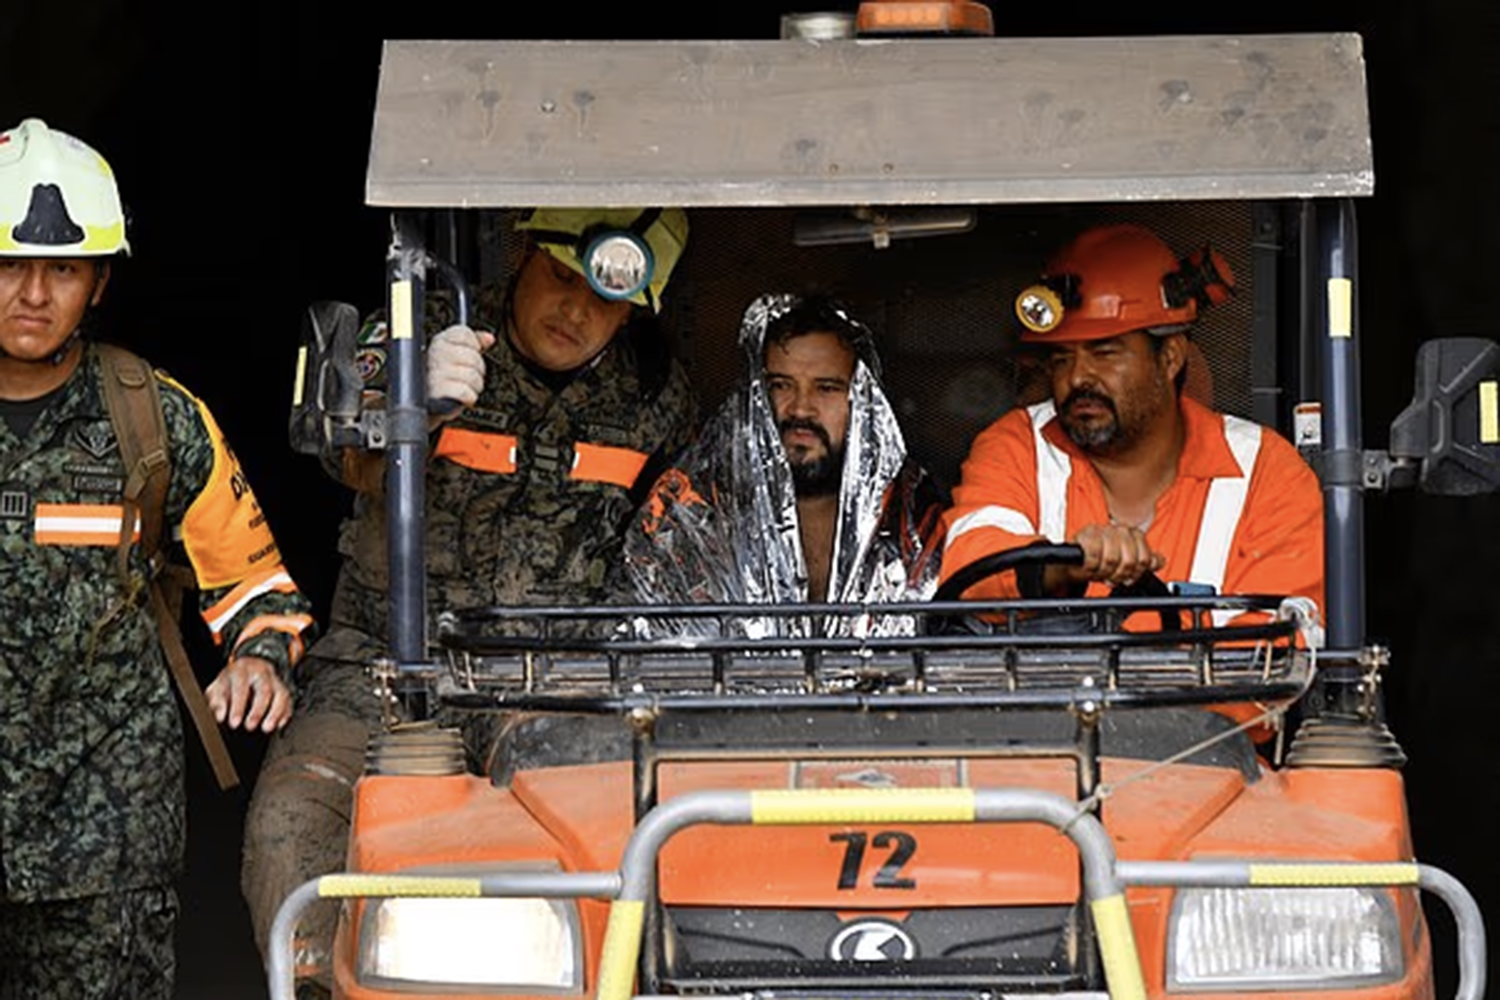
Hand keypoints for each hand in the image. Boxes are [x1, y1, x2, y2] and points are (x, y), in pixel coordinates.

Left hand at [206, 656, 291, 732]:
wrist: (249, 667)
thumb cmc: (232, 680)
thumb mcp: (218, 686)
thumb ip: (217, 700)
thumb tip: (220, 715)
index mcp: (242, 670)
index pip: (241, 687)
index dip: (238, 706)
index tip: (234, 722)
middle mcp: (261, 673)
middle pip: (265, 690)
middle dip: (258, 710)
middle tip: (250, 726)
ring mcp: (275, 680)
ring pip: (281, 694)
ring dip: (275, 713)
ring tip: (267, 728)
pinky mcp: (284, 689)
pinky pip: (289, 701)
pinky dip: (285, 714)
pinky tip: (279, 724)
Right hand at [426, 324, 495, 418]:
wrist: (433, 404)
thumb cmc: (446, 378)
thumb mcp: (459, 355)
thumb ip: (474, 343)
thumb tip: (489, 338)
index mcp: (439, 343)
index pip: (464, 333)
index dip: (474, 345)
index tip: (470, 353)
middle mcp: (435, 356)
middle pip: (473, 356)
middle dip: (477, 369)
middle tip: (466, 375)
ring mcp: (435, 374)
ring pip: (472, 376)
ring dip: (474, 386)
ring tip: (464, 386)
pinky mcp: (439, 393)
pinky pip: (465, 393)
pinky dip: (468, 397)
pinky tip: (461, 396)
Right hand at [1052, 523, 1166, 590]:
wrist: (1073, 561)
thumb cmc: (1100, 560)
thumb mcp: (1126, 562)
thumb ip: (1145, 561)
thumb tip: (1160, 561)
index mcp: (1133, 534)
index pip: (1145, 559)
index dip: (1136, 573)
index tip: (1127, 577)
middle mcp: (1119, 530)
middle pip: (1129, 561)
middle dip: (1119, 575)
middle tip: (1111, 577)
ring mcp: (1102, 531)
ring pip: (1112, 559)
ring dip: (1103, 572)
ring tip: (1100, 572)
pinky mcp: (1086, 535)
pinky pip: (1094, 556)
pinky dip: (1091, 567)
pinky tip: (1089, 566)